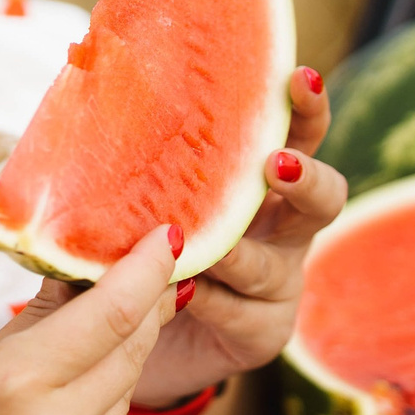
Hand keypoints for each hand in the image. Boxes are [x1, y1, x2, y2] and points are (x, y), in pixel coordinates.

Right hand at [0, 229, 180, 414]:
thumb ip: (32, 324)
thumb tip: (77, 272)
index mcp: (17, 385)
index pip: (112, 313)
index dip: (147, 269)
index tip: (168, 235)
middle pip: (131, 350)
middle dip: (143, 309)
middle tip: (149, 270)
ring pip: (121, 397)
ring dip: (110, 367)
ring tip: (64, 361)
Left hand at [131, 67, 345, 406]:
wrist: (130, 338)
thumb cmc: (136, 249)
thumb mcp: (137, 200)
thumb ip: (138, 161)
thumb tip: (91, 89)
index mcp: (260, 185)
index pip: (297, 137)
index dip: (305, 108)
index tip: (299, 76)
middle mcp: (281, 231)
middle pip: (323, 198)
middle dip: (304, 178)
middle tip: (273, 165)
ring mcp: (279, 284)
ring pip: (270, 265)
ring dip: (234, 252)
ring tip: (199, 244)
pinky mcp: (263, 333)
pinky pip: (240, 313)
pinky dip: (208, 300)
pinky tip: (178, 291)